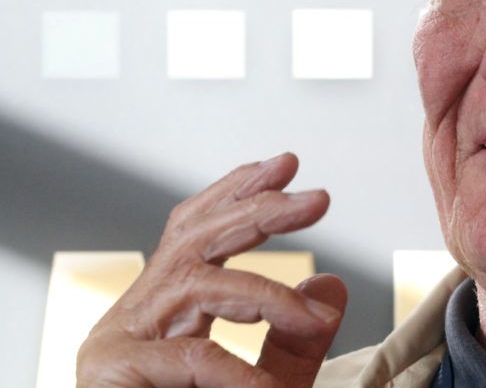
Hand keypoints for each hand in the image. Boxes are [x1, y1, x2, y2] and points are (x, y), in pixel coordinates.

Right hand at [77, 153, 345, 387]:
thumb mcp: (268, 386)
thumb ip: (294, 339)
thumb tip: (333, 282)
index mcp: (169, 305)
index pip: (197, 229)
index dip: (238, 190)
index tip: (289, 162)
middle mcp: (139, 311)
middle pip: (196, 238)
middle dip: (260, 211)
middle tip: (319, 197)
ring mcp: (119, 341)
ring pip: (196, 284)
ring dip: (265, 295)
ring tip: (313, 321)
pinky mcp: (110, 375)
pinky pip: (188, 358)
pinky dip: (235, 373)